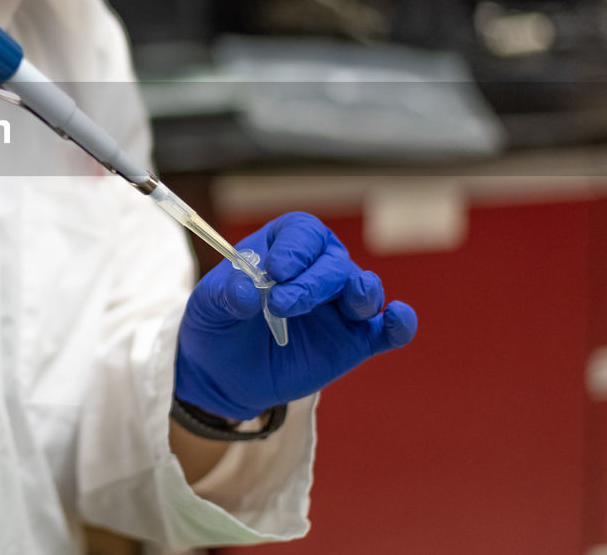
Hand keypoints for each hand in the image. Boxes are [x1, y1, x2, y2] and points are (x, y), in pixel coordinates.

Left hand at [175, 212, 417, 420]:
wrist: (224, 373)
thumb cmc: (219, 324)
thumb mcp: (207, 306)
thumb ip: (224, 294)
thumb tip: (246, 294)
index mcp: (284, 249)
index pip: (303, 233)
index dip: (295, 248)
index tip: (275, 270)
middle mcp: (318, 271)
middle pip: (333, 263)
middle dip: (313, 282)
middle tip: (281, 305)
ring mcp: (339, 307)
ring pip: (364, 290)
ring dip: (360, 294)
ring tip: (348, 305)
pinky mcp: (355, 342)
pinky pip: (387, 330)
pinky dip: (400, 324)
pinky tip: (399, 320)